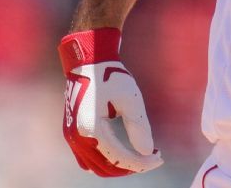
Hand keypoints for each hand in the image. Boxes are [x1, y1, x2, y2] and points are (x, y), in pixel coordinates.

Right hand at [59, 28, 162, 176]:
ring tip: (141, 157)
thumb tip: (147, 152)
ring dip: (118, 166)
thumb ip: (139, 127)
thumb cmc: (111, 76)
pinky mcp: (71, 134)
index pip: (119, 158)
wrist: (87, 63)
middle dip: (131, 167)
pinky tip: (124, 152)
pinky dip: (105, 161)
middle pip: (106, 168)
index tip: (160, 158)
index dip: (141, 163)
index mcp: (90, 130)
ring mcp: (70, 137)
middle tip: (153, 158)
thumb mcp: (131, 99)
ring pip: (95, 167)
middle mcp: (76, 138)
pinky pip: (87, 159)